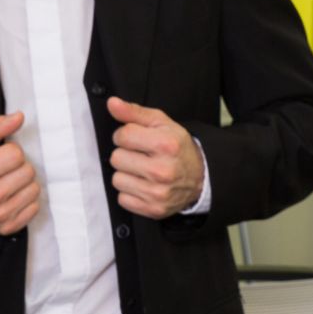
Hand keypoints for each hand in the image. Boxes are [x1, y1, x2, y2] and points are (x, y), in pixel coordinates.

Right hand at [0, 112, 38, 234]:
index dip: (10, 152)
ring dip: (24, 183)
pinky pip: (34, 208)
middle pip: (28, 172)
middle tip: (4, 170)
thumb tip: (20, 117)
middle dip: (19, 167)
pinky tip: (11, 197)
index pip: (17, 154)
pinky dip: (26, 200)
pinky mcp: (7, 227)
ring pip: (34, 190)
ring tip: (8, 183)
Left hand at [106, 97, 205, 218]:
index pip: (122, 136)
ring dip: (127, 174)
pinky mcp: (153, 209)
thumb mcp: (161, 123)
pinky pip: (123, 198)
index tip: (136, 139)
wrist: (200, 177)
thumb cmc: (178, 149)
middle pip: (117, 158)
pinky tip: (143, 185)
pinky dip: (130, 192)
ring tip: (142, 171)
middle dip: (126, 155)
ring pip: (117, 179)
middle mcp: (162, 170)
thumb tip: (112, 104)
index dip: (126, 135)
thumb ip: (134, 113)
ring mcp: (158, 193)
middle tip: (141, 156)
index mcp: (165, 144)